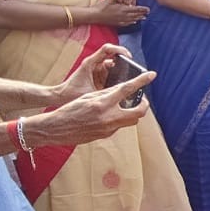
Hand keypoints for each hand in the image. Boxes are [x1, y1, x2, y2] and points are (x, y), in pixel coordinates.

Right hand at [26, 72, 153, 146]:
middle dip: (143, 105)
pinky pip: (119, 126)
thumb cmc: (70, 109)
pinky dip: (119, 118)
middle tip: (141, 98)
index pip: (128, 89)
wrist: (57, 128)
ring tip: (125, 105)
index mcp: (103, 103)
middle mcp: (108, 117)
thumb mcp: (88, 96)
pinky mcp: (106, 135)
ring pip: (132, 121)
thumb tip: (123, 89)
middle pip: (139, 112)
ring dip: (132, 112)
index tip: (152, 75)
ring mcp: (109, 128)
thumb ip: (107, 93)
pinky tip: (110, 114)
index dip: (142, 81)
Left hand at [58, 43, 129, 99]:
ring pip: (113, 65)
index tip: (128, 57)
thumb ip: (104, 90)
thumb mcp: (89, 92)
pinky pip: (110, 73)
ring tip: (127, 79)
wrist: (60, 97)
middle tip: (132, 70)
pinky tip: (120, 85)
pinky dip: (117, 77)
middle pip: (113, 56)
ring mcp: (96, 69)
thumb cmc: (71, 93)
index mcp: (91, 62)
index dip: (120, 50)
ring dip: (121, 71)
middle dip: (123, 61)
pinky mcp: (97, 76)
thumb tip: (119, 90)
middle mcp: (94, 64)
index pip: (108, 49)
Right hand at [92, 0, 148, 27]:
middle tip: (147, 14)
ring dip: (137, 18)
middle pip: (135, 16)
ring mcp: (120, 20)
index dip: (142, 9)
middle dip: (141, 14)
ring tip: (142, 18)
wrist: (94, 16)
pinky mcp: (116, 23)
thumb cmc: (101, 6)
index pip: (135, 9)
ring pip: (131, 20)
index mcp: (122, 10)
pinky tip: (132, 22)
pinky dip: (130, 22)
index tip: (148, 10)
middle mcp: (123, 16)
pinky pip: (126, 23)